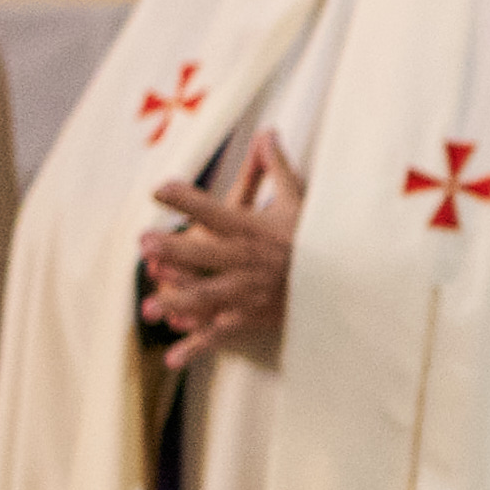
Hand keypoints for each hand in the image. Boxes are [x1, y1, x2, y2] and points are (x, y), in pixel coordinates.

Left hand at [143, 134, 305, 369]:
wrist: (345, 286)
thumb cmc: (313, 241)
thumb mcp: (299, 203)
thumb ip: (277, 169)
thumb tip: (268, 132)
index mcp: (255, 231)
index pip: (216, 211)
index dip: (187, 199)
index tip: (159, 187)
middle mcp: (248, 262)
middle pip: (207, 255)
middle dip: (176, 250)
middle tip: (144, 243)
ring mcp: (248, 294)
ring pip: (209, 298)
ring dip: (179, 302)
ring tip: (149, 304)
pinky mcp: (249, 319)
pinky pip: (219, 334)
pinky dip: (195, 347)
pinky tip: (169, 357)